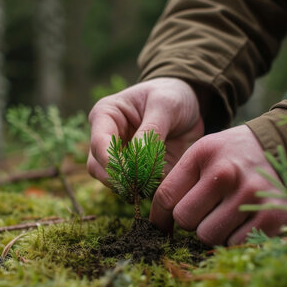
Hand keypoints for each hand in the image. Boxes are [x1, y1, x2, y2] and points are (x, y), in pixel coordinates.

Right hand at [87, 77, 203, 185]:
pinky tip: (161, 186)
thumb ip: (151, 130)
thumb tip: (136, 159)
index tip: (130, 172)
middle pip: (98, 167)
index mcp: (106, 116)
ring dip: (131, 187)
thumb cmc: (172, 95)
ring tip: (154, 183)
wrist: (188, 104)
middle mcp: (106, 138)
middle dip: (117, 178)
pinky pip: (135, 188)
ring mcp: (119, 157)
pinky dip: (145, 191)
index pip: (99, 143)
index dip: (111, 161)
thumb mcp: (165, 104)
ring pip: (112, 182)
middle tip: (141, 184)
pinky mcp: (135, 171)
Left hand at [150, 125, 286, 245]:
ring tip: (226, 213)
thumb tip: (156, 223)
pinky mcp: (272, 215)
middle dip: (190, 220)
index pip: (165, 196)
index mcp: (203, 154)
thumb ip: (178, 181)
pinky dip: (235, 239)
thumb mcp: (204, 153)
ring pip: (208, 236)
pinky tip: (244, 221)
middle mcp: (225, 173)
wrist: (283, 146)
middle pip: (184, 220)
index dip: (158, 217)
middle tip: (206, 210)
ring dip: (213, 231)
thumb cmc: (233, 156)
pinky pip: (235, 245)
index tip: (161, 225)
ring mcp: (250, 195)